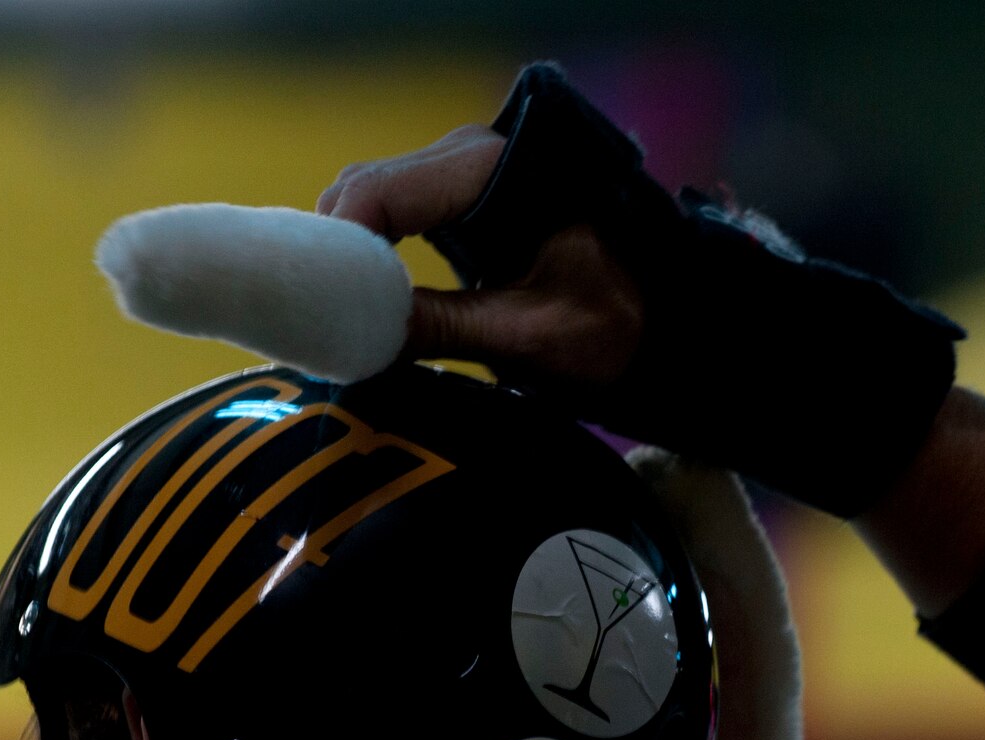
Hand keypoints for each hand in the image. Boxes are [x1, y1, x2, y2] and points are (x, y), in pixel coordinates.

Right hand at [315, 125, 644, 386]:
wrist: (668, 316)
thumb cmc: (616, 323)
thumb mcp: (526, 335)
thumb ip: (440, 328)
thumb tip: (355, 338)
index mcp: (494, 170)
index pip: (380, 192)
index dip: (335, 247)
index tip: (316, 306)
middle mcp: (470, 156)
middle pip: (364, 190)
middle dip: (334, 252)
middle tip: (319, 321)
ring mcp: (462, 173)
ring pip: (371, 200)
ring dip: (349, 255)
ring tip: (337, 318)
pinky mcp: (459, 199)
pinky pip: (392, 212)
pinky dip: (369, 252)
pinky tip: (362, 300)